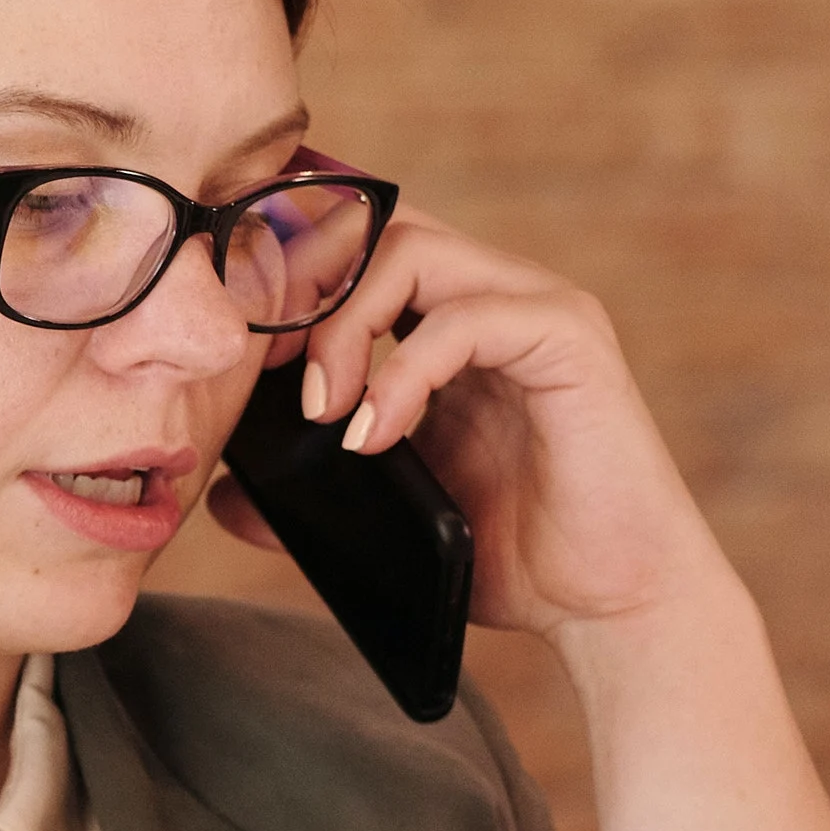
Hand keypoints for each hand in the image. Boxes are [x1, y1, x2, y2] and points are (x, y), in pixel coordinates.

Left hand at [205, 210, 723, 644]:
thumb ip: (307, 495)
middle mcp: (494, 295)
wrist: (607, 603)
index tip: (240, 355)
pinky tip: (374, 437)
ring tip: (321, 413)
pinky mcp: (570, 340)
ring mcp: (537, 309)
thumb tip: (222, 492)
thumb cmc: (509, 555)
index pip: (358, 247)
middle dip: (303, 288)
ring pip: (412, 250)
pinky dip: (401, 373)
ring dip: (343, 324)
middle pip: (376, 227)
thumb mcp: (384, 516)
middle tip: (267, 373)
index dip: (289, 281)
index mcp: (450, 320)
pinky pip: (463, 320)